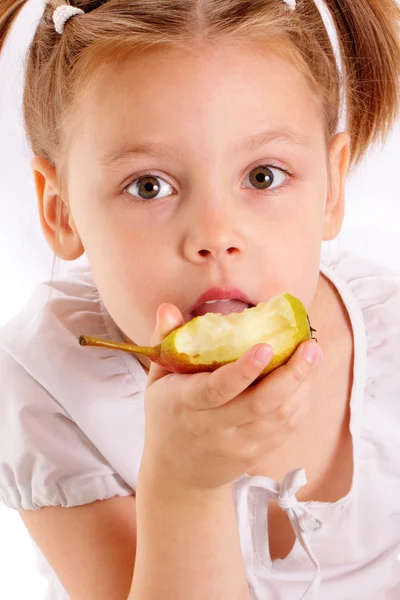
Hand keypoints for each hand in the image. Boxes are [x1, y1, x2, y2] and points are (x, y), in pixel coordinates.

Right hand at [141, 303, 322, 490]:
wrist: (177, 471)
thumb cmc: (168, 413)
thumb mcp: (158, 379)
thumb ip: (164, 341)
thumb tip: (168, 307)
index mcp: (185, 403)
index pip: (217, 389)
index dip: (243, 370)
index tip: (267, 347)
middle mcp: (213, 427)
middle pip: (259, 404)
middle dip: (290, 374)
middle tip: (310, 347)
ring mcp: (238, 444)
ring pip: (279, 418)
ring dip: (302, 386)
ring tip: (314, 356)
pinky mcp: (256, 453)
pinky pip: (286, 429)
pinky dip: (301, 402)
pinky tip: (307, 379)